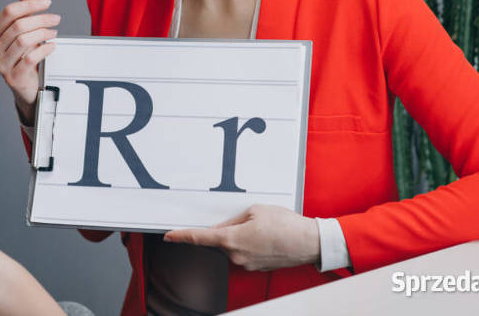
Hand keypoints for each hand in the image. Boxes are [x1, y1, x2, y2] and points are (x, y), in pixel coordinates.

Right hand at [0, 0, 60, 121]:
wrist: (27, 86)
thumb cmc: (24, 57)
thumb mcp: (24, 33)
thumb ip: (24, 13)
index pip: (9, 12)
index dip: (29, 5)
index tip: (47, 3)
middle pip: (18, 25)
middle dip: (41, 19)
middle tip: (55, 18)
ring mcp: (1, 64)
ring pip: (24, 41)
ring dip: (43, 33)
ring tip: (54, 32)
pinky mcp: (12, 77)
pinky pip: (30, 59)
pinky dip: (44, 50)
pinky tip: (52, 46)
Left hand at [163, 204, 319, 271]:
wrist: (309, 243)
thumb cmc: (285, 225)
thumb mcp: (255, 211)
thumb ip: (233, 220)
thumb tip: (223, 228)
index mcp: (231, 239)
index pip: (199, 238)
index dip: (182, 236)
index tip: (169, 236)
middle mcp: (236, 256)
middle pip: (220, 239)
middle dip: (229, 228)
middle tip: (250, 220)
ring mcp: (246, 264)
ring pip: (233, 245)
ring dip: (242, 235)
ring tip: (264, 228)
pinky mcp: (256, 267)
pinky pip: (245, 252)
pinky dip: (251, 243)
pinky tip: (266, 236)